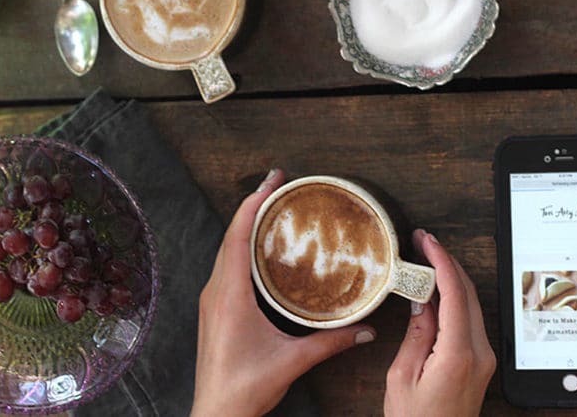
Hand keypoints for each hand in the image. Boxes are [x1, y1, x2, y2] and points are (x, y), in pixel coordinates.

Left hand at [191, 169, 375, 416]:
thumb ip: (330, 343)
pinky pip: (226, 265)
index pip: (237, 236)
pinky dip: (241, 246)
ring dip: (245, 225)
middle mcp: (216, 290)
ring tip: (271, 208)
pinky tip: (258, 247)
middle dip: (252, 206)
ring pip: (226, 249)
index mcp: (230, 295)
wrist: (214, 414)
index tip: (272, 182)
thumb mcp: (292, 361)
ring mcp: (212, 298)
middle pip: (230, 235)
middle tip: (278, 185)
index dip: (253, 204)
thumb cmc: (244, 388)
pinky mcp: (214, 308)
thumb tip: (365, 330)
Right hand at [384, 229, 495, 416]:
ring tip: (426, 258)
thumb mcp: (402, 376)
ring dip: (450, 277)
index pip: (454, 294)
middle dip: (446, 261)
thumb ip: (416, 334)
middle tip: (423, 241)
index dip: (441, 261)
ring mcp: (484, 357)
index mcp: (458, 354)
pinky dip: (454, 296)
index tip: (426, 241)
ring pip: (471, 302)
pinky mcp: (480, 360)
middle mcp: (479, 353)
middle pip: (467, 292)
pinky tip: (436, 289)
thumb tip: (422, 300)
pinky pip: (469, 318)